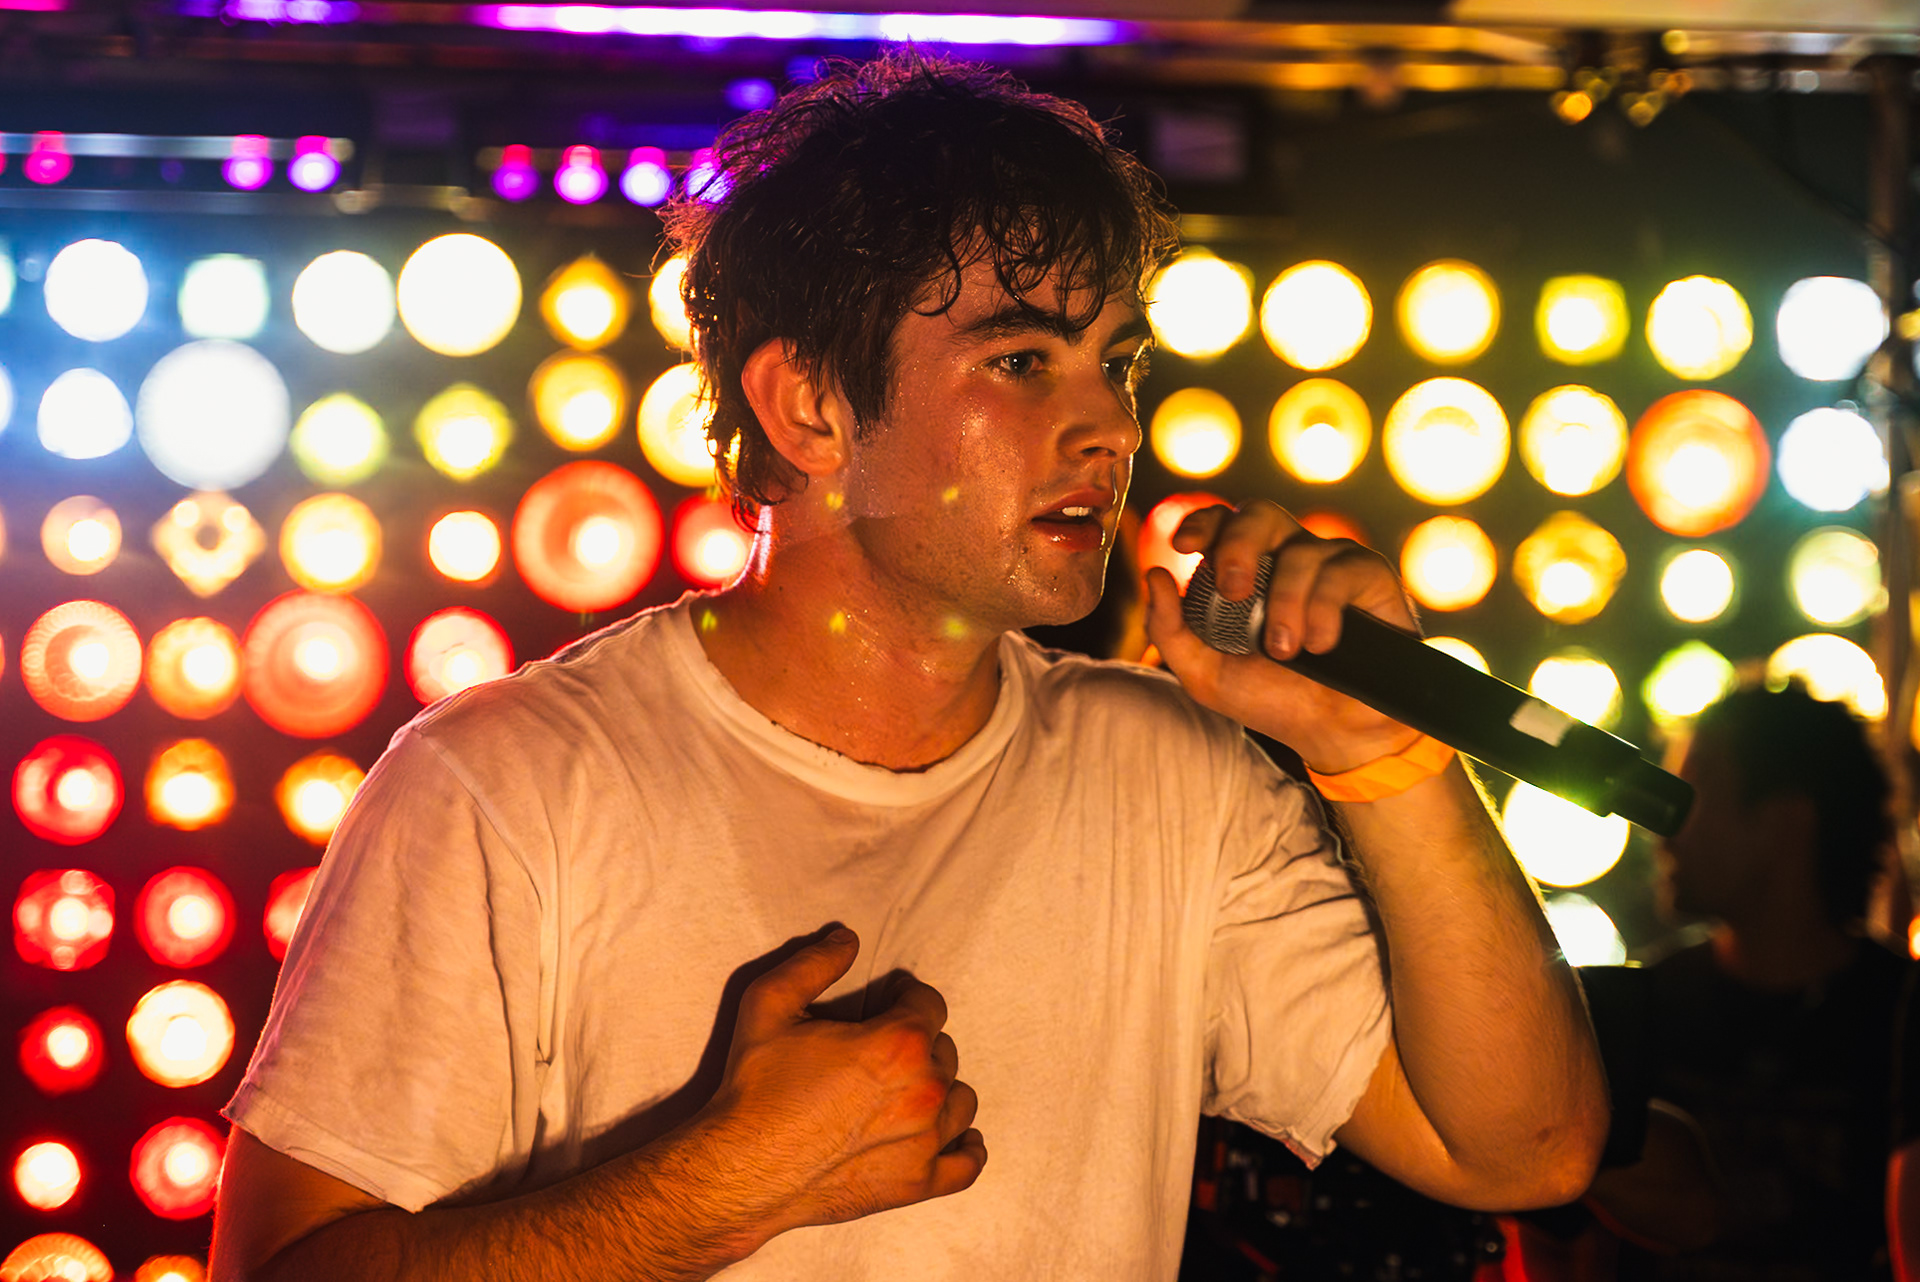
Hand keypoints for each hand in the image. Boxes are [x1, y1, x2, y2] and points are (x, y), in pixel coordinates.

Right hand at [703, 927, 985, 1234]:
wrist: (741, 1169)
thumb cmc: (755, 1087)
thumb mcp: (770, 1004)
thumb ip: (815, 962)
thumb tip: (848, 938)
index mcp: (898, 1043)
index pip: (929, 1004)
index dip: (907, 997)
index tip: (891, 1000)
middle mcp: (924, 1090)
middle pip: (944, 1051)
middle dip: (918, 1044)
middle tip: (883, 1052)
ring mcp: (926, 1142)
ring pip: (959, 1101)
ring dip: (939, 1090)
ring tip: (908, 1090)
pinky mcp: (917, 1184)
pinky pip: (966, 1165)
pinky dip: (965, 1148)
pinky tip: (954, 1136)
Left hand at [1143, 499, 1421, 771]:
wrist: (1332, 732)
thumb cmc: (1270, 697)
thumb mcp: (1205, 673)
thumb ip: (1170, 628)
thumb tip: (1155, 574)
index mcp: (1246, 568)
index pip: (1221, 522)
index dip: (1201, 522)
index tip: (1184, 547)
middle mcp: (1286, 554)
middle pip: (1260, 513)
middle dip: (1239, 545)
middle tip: (1233, 591)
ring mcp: (1328, 561)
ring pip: (1301, 552)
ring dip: (1286, 604)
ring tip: (1286, 651)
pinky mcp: (1368, 575)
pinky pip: (1341, 573)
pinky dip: (1323, 610)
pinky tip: (1321, 645)